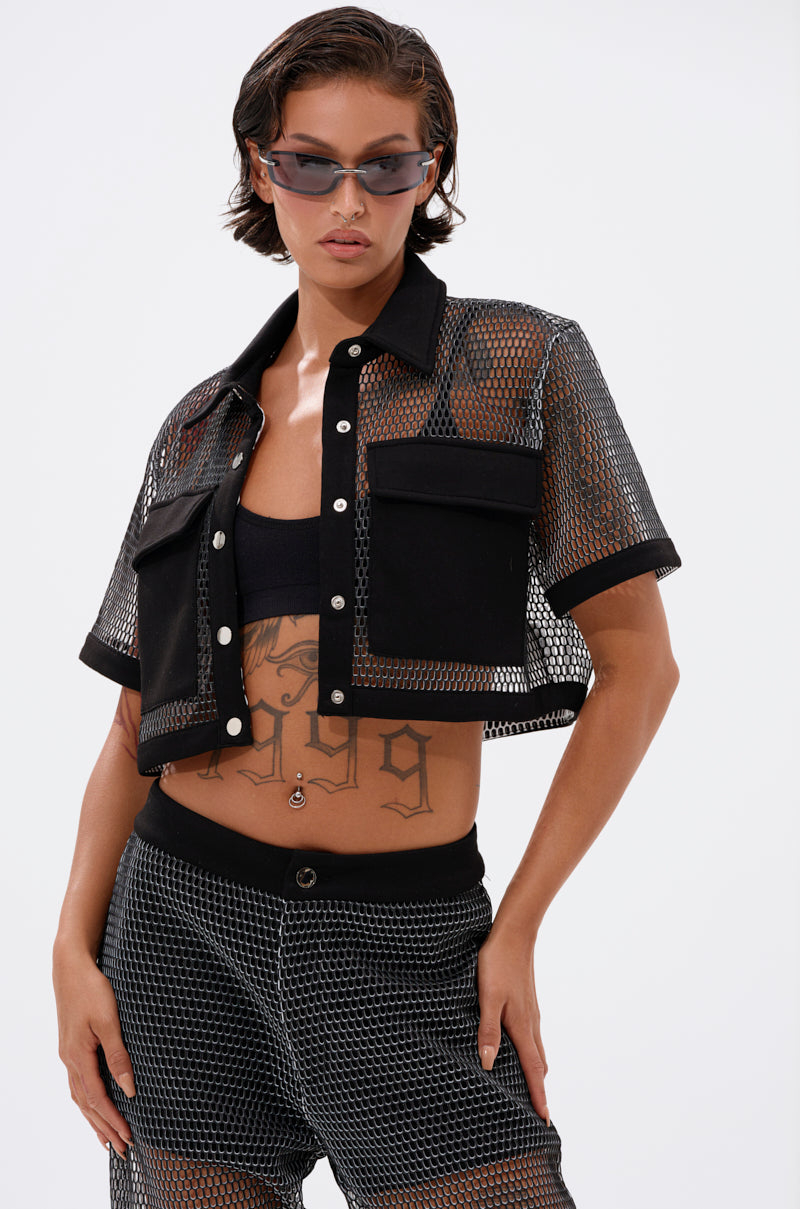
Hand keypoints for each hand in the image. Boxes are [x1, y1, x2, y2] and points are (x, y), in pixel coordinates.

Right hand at [53, 947, 135, 1158]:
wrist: (70, 966)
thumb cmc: (92, 989)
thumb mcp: (110, 1020)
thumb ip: (118, 1056)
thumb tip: (129, 1089)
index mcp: (78, 1056)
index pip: (96, 1099)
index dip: (112, 1120)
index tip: (128, 1137)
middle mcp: (70, 1060)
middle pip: (86, 1104)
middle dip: (104, 1128)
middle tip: (122, 1150)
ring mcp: (68, 1054)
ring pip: (80, 1096)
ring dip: (95, 1118)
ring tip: (107, 1138)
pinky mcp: (72, 1046)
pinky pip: (79, 1083)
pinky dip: (88, 1101)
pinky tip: (95, 1105)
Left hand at [476, 929, 549, 1125]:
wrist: (515, 933)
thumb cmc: (498, 963)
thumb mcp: (487, 998)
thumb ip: (488, 1031)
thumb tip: (489, 1065)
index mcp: (522, 1026)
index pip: (533, 1069)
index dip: (538, 1095)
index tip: (544, 1119)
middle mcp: (531, 1023)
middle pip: (539, 1063)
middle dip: (539, 1088)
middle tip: (537, 1110)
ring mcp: (531, 1012)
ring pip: (536, 1048)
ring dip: (535, 1070)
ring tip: (530, 1086)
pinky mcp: (527, 1002)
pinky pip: (532, 1035)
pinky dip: (531, 1052)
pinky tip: (520, 1048)